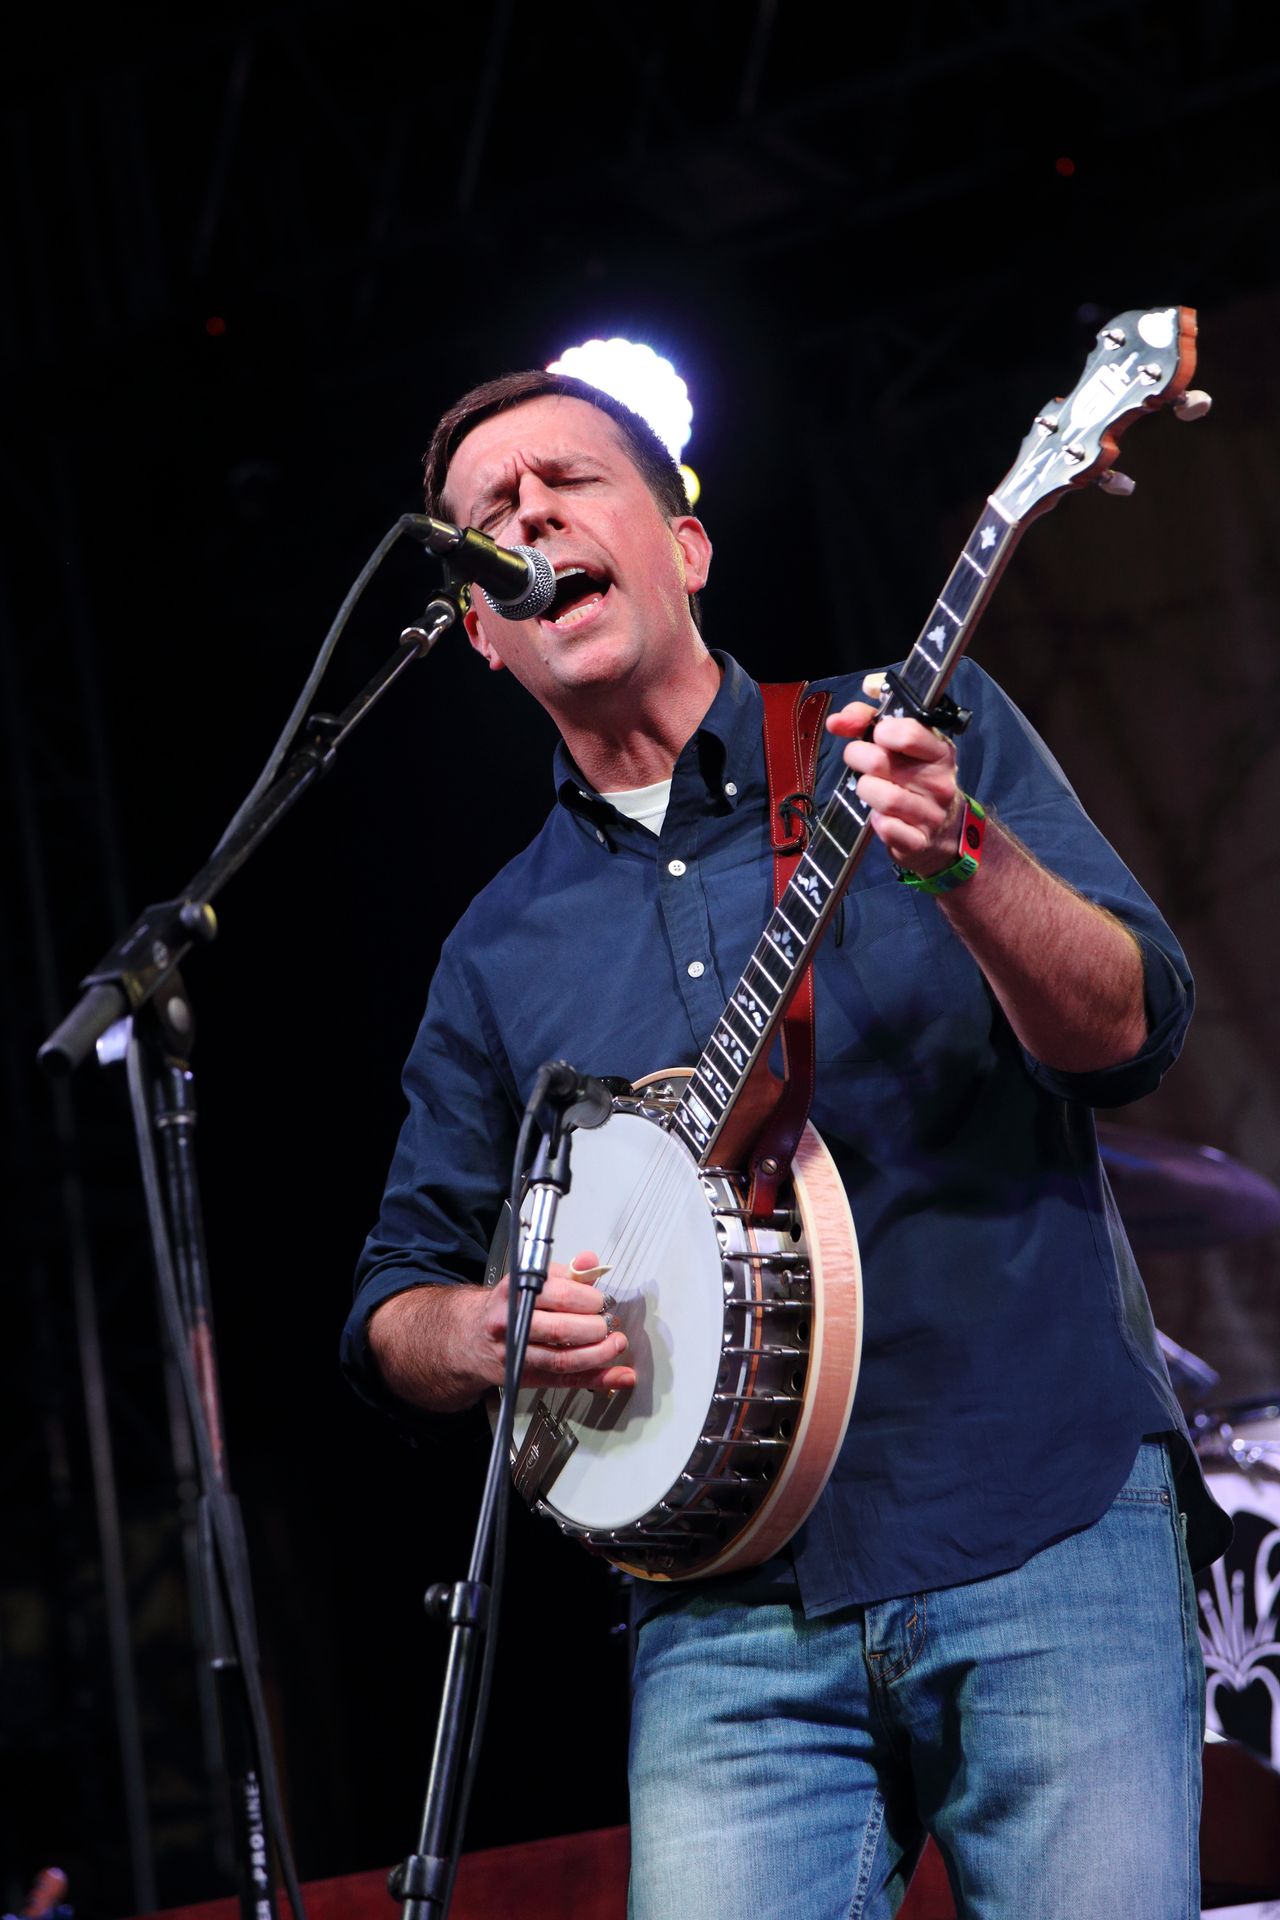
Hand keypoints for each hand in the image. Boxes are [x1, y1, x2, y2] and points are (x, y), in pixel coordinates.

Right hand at [484, 1249, 635, 1393]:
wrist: (472, 1336)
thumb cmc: (507, 1306)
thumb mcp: (531, 1280)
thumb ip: (565, 1273)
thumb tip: (590, 1262)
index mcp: (516, 1293)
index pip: (560, 1296)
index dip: (589, 1299)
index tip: (602, 1301)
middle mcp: (512, 1324)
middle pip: (561, 1330)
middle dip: (595, 1328)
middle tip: (609, 1323)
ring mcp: (516, 1354)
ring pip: (563, 1360)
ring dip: (599, 1355)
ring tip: (616, 1345)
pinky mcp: (524, 1377)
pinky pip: (565, 1381)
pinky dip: (596, 1378)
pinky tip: (619, 1375)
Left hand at [826, 676, 964, 876]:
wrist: (945, 832)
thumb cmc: (918, 780)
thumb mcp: (904, 746)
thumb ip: (869, 722)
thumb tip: (837, 719)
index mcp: (939, 752)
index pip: (908, 733)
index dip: (879, 730)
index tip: (874, 735)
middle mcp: (939, 782)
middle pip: (880, 762)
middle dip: (858, 757)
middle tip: (859, 760)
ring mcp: (931, 814)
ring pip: (882, 797)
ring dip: (865, 790)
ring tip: (870, 788)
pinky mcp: (918, 841)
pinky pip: (885, 828)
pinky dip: (876, 821)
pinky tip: (880, 815)